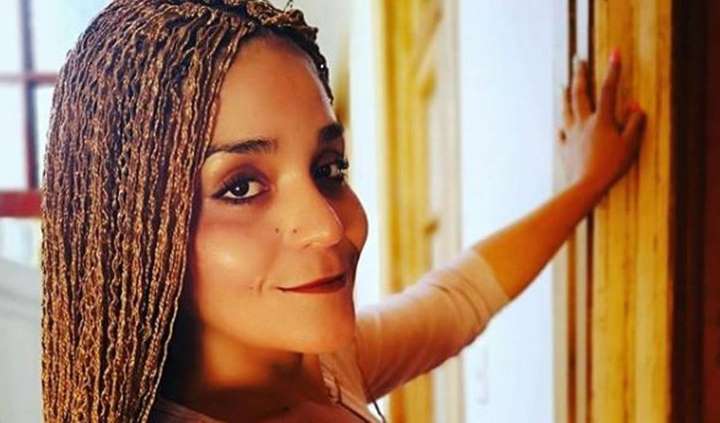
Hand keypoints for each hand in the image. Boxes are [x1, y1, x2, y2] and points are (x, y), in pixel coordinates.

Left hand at [557, 50, 645, 195]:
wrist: (585, 186)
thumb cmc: (611, 166)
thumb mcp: (630, 145)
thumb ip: (634, 124)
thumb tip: (636, 106)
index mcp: (601, 120)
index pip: (608, 90)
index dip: (612, 71)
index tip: (614, 52)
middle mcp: (583, 123)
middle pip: (579, 94)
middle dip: (579, 74)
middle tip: (577, 59)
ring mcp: (571, 135)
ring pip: (566, 110)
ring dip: (565, 95)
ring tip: (562, 85)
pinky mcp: (564, 149)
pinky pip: (561, 134)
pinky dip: (562, 127)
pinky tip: (560, 126)